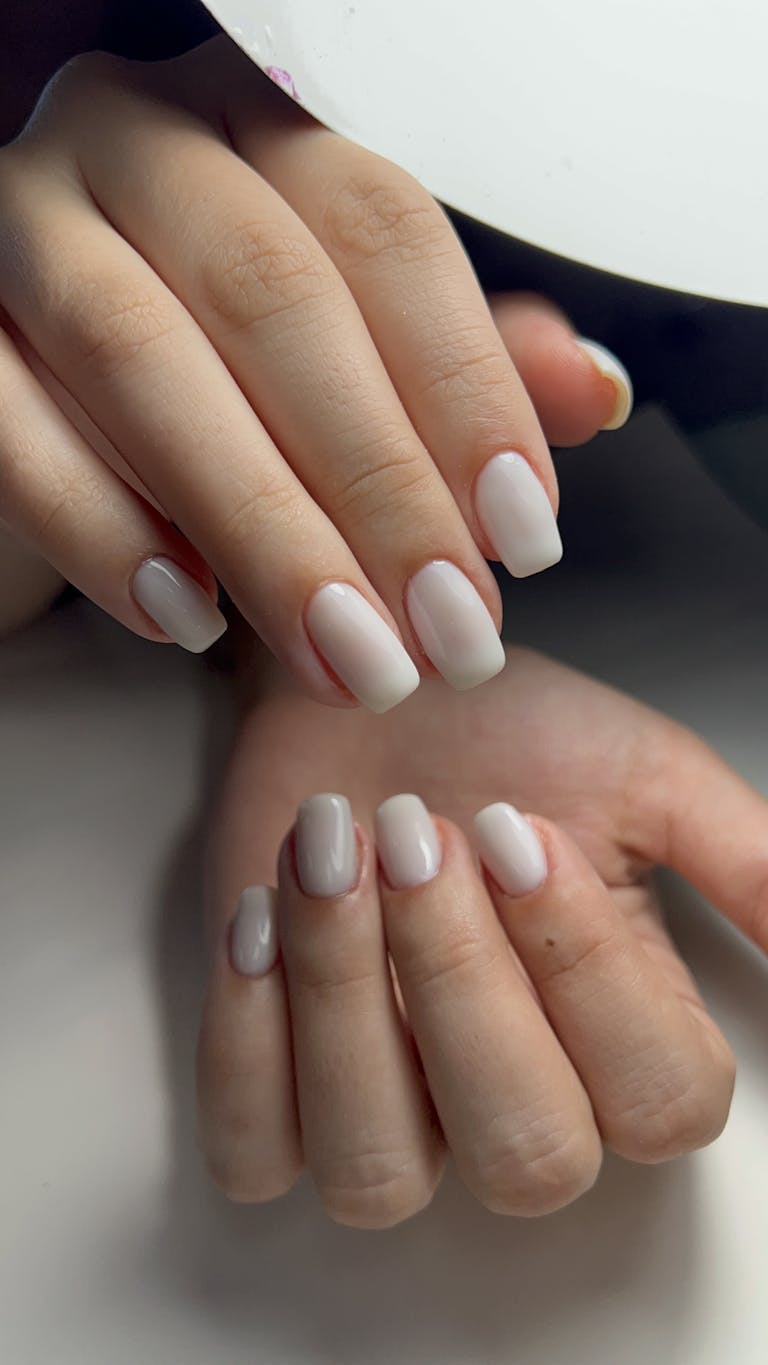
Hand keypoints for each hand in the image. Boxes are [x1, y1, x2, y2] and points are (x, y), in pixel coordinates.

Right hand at [0, 37, 628, 706]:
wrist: (48, 393)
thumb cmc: (217, 366)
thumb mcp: (352, 355)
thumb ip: (459, 360)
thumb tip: (590, 392)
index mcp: (260, 122)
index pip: (383, 226)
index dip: (464, 387)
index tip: (523, 536)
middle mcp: (135, 140)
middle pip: (271, 292)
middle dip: (374, 483)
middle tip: (441, 630)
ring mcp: (21, 225)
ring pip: (138, 354)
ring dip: (258, 524)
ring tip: (341, 652)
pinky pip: (8, 424)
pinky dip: (101, 531)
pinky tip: (185, 618)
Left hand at [196, 649, 767, 1224]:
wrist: (358, 682)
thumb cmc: (502, 731)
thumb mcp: (645, 774)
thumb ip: (747, 863)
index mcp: (619, 1035)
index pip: (658, 1103)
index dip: (591, 977)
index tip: (519, 834)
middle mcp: (511, 1099)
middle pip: (527, 1157)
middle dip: (462, 983)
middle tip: (421, 833)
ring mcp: (387, 1110)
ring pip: (380, 1175)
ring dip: (347, 1001)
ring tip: (331, 852)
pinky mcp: (272, 1094)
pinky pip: (254, 1153)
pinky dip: (247, 1038)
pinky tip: (259, 913)